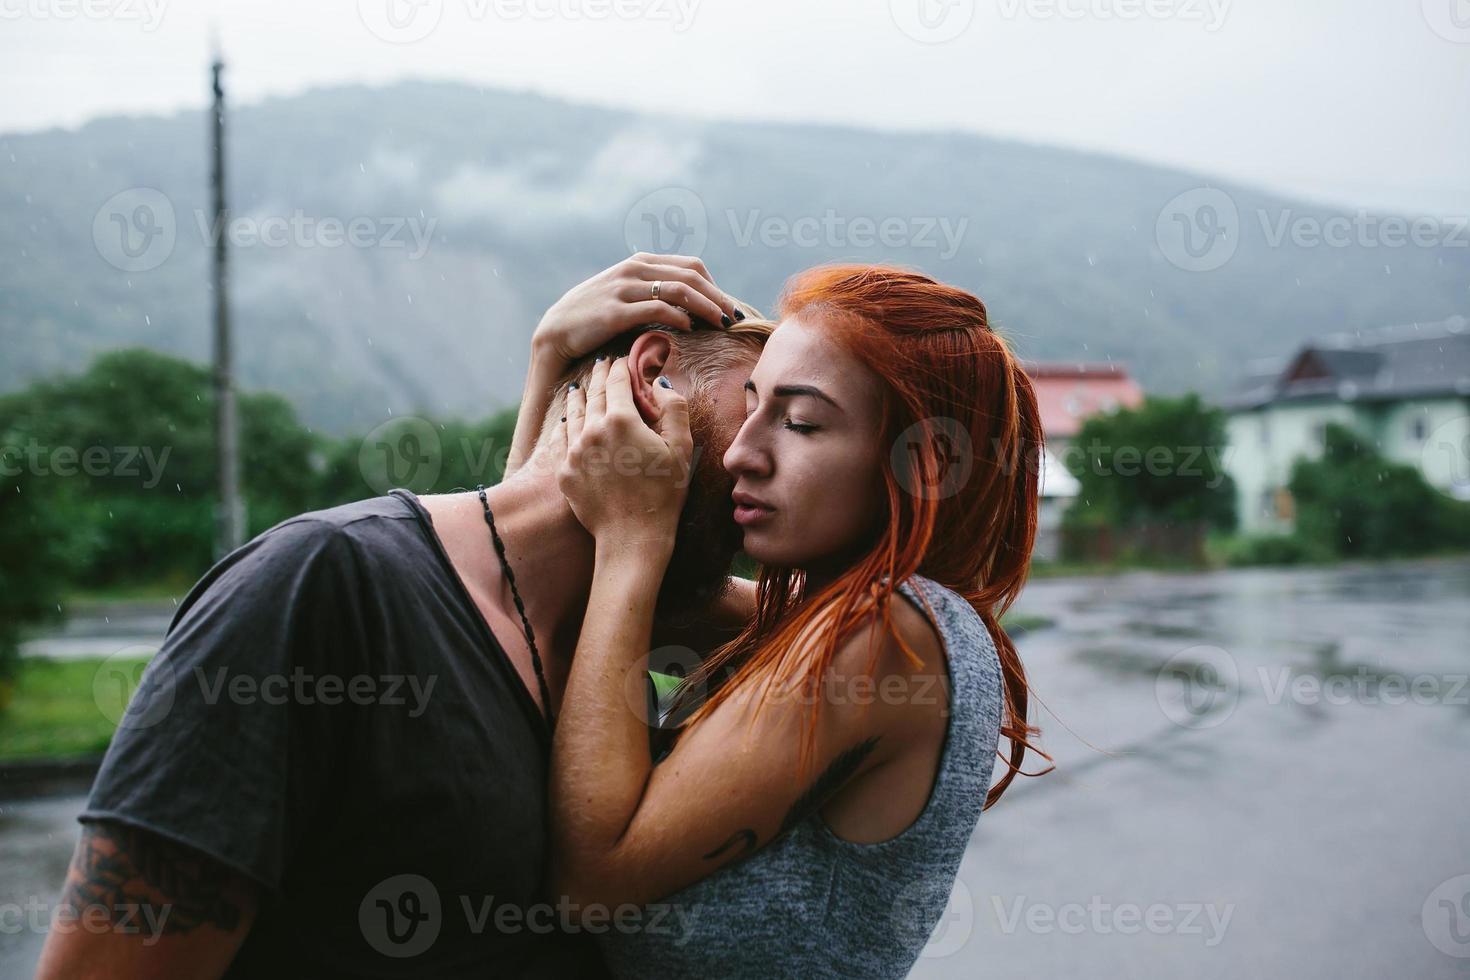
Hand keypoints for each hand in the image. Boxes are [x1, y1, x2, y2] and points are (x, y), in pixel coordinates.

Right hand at [532, 254, 736, 367]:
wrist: (556, 331)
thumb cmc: (594, 317)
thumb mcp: (624, 294)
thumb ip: (651, 291)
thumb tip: (688, 305)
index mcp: (640, 263)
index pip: (690, 266)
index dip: (715, 286)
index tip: (728, 307)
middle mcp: (634, 270)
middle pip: (691, 276)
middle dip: (718, 297)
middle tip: (735, 317)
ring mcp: (624, 288)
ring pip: (678, 290)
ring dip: (706, 307)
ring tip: (722, 324)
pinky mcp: (615, 311)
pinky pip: (656, 309)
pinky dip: (679, 317)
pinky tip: (690, 329)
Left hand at [558, 357, 691, 553]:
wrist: (632, 536)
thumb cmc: (663, 494)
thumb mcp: (681, 448)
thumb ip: (673, 409)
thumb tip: (659, 383)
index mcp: (621, 420)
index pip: (617, 383)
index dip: (620, 368)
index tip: (621, 360)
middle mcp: (592, 431)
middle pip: (593, 394)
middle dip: (598, 376)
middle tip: (600, 364)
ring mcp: (574, 452)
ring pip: (574, 415)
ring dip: (578, 397)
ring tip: (579, 387)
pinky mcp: (565, 472)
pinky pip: (562, 441)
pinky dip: (565, 426)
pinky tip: (567, 422)